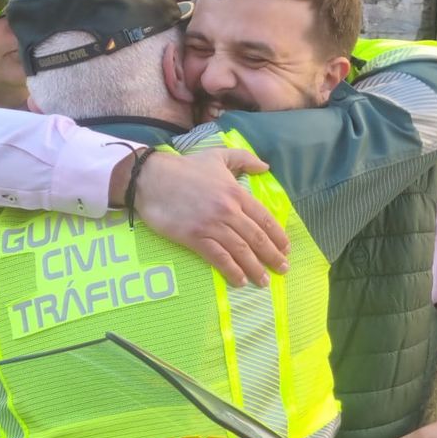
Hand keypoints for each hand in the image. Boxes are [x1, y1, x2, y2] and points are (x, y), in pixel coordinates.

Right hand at [127, 148, 290, 286]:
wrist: (151, 178)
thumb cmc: (185, 168)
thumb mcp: (218, 156)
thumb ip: (244, 159)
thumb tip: (266, 167)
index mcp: (236, 193)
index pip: (264, 218)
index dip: (277, 236)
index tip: (286, 249)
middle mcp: (228, 211)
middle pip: (256, 238)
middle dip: (272, 256)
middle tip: (283, 269)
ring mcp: (211, 225)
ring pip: (241, 250)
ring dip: (255, 268)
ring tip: (264, 281)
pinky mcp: (194, 237)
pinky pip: (218, 257)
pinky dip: (231, 270)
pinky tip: (240, 280)